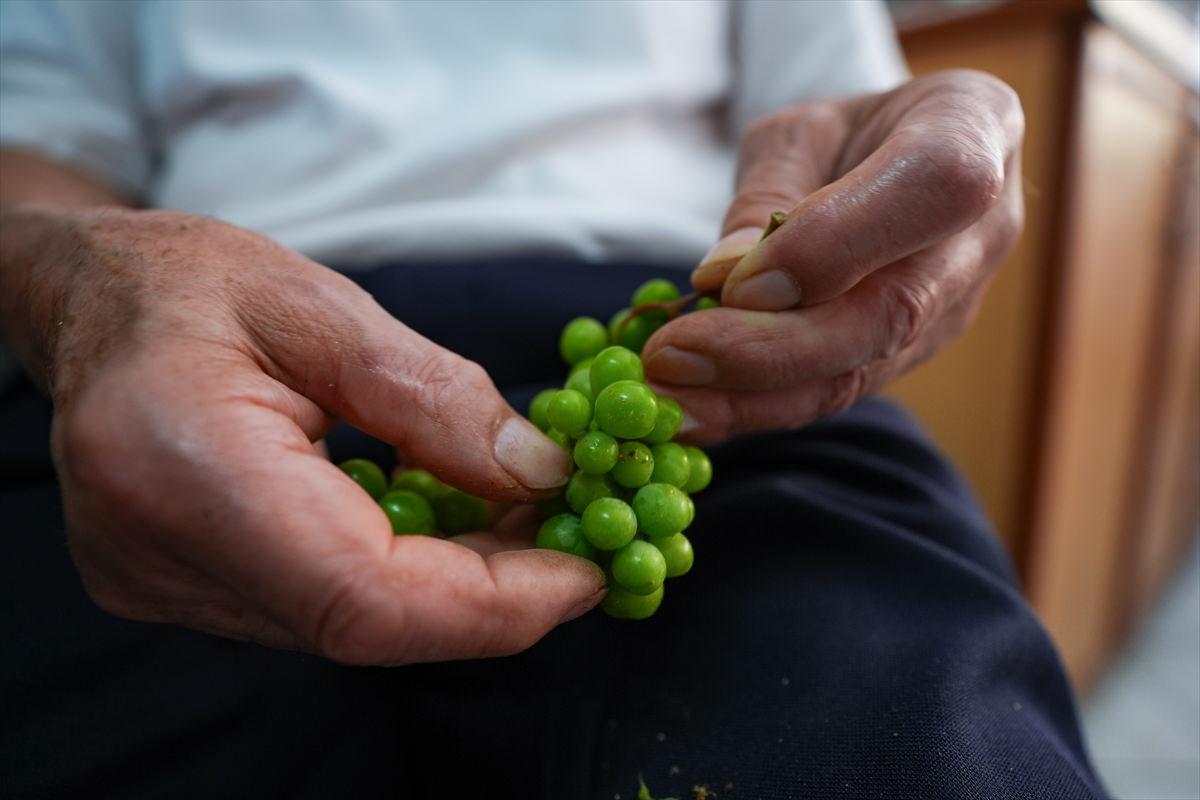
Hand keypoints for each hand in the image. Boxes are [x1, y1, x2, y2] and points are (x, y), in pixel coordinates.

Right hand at [2, 207, 602, 663]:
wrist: (86, 302)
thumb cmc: (187, 281)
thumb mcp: (323, 303)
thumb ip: (434, 396)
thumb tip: (539, 476)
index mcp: (180, 463)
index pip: (361, 594)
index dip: (492, 603)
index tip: (583, 572)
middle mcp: (156, 553)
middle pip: (363, 623)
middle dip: (491, 592)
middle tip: (572, 534)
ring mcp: (158, 586)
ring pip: (346, 627)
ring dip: (451, 586)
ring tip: (515, 515)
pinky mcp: (175, 591)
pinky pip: (316, 608)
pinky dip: (398, 576)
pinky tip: (441, 522)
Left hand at [642, 70, 1024, 443]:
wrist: (896, 165)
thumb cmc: (847, 133)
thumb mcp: (798, 132)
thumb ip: (768, 196)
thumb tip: (723, 280)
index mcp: (974, 127)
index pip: (936, 186)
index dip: (839, 240)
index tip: (740, 280)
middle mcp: (984, 230)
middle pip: (894, 310)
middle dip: (771, 348)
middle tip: (672, 357)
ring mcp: (955, 306)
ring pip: (861, 370)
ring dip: (753, 396)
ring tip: (667, 400)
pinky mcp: (912, 358)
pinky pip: (836, 393)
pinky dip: (756, 408)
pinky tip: (691, 413)